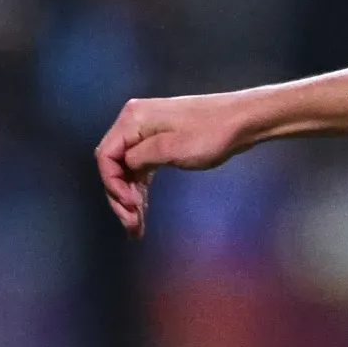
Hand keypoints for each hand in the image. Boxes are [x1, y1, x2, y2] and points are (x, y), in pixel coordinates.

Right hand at [93, 93, 258, 233]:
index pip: (106, 156)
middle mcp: (135, 123)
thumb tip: (124, 167)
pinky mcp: (160, 143)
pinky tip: (143, 211)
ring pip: (127, 171)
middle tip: (133, 225)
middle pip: (114, 166)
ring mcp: (147, 133)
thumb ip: (141, 158)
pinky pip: (142, 168)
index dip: (112, 184)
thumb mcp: (172, 149)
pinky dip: (141, 189)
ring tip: (137, 227)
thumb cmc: (211, 133)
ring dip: (129, 198)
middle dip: (120, 197)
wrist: (242, 121)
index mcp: (133, 119)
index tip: (129, 206)